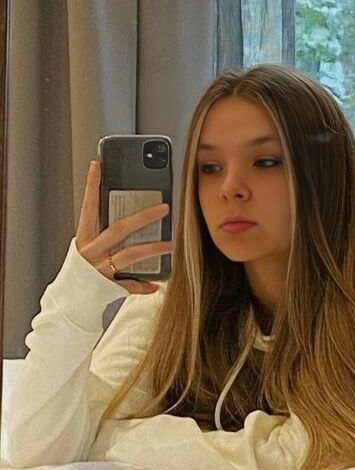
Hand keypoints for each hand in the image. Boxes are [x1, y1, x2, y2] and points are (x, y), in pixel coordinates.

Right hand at [75, 159, 173, 294]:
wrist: (66, 304)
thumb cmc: (80, 273)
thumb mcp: (88, 248)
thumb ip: (106, 234)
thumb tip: (131, 217)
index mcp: (84, 239)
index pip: (88, 207)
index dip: (92, 186)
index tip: (97, 165)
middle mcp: (90, 252)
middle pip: (120, 228)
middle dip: (144, 217)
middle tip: (165, 208)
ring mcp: (99, 269)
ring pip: (130, 254)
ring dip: (154, 249)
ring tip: (172, 244)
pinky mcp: (107, 287)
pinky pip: (130, 285)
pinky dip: (144, 285)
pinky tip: (157, 284)